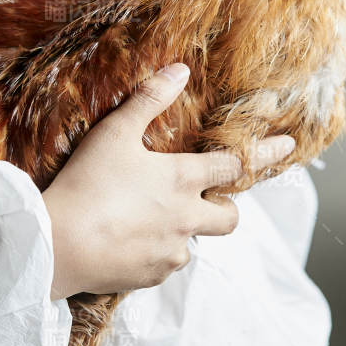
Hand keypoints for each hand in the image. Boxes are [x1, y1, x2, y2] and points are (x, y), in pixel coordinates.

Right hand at [42, 62, 294, 298]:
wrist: (58, 245)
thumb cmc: (86, 184)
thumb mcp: (114, 133)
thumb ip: (148, 100)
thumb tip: (181, 69)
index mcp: (182, 179)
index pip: (235, 165)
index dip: (264, 154)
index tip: (288, 147)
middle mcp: (187, 218)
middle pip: (230, 217)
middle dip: (226, 207)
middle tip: (206, 199)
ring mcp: (172, 250)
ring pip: (196, 242)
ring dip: (185, 231)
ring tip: (150, 220)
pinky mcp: (153, 276)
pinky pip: (167, 264)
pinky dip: (157, 252)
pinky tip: (130, 242)